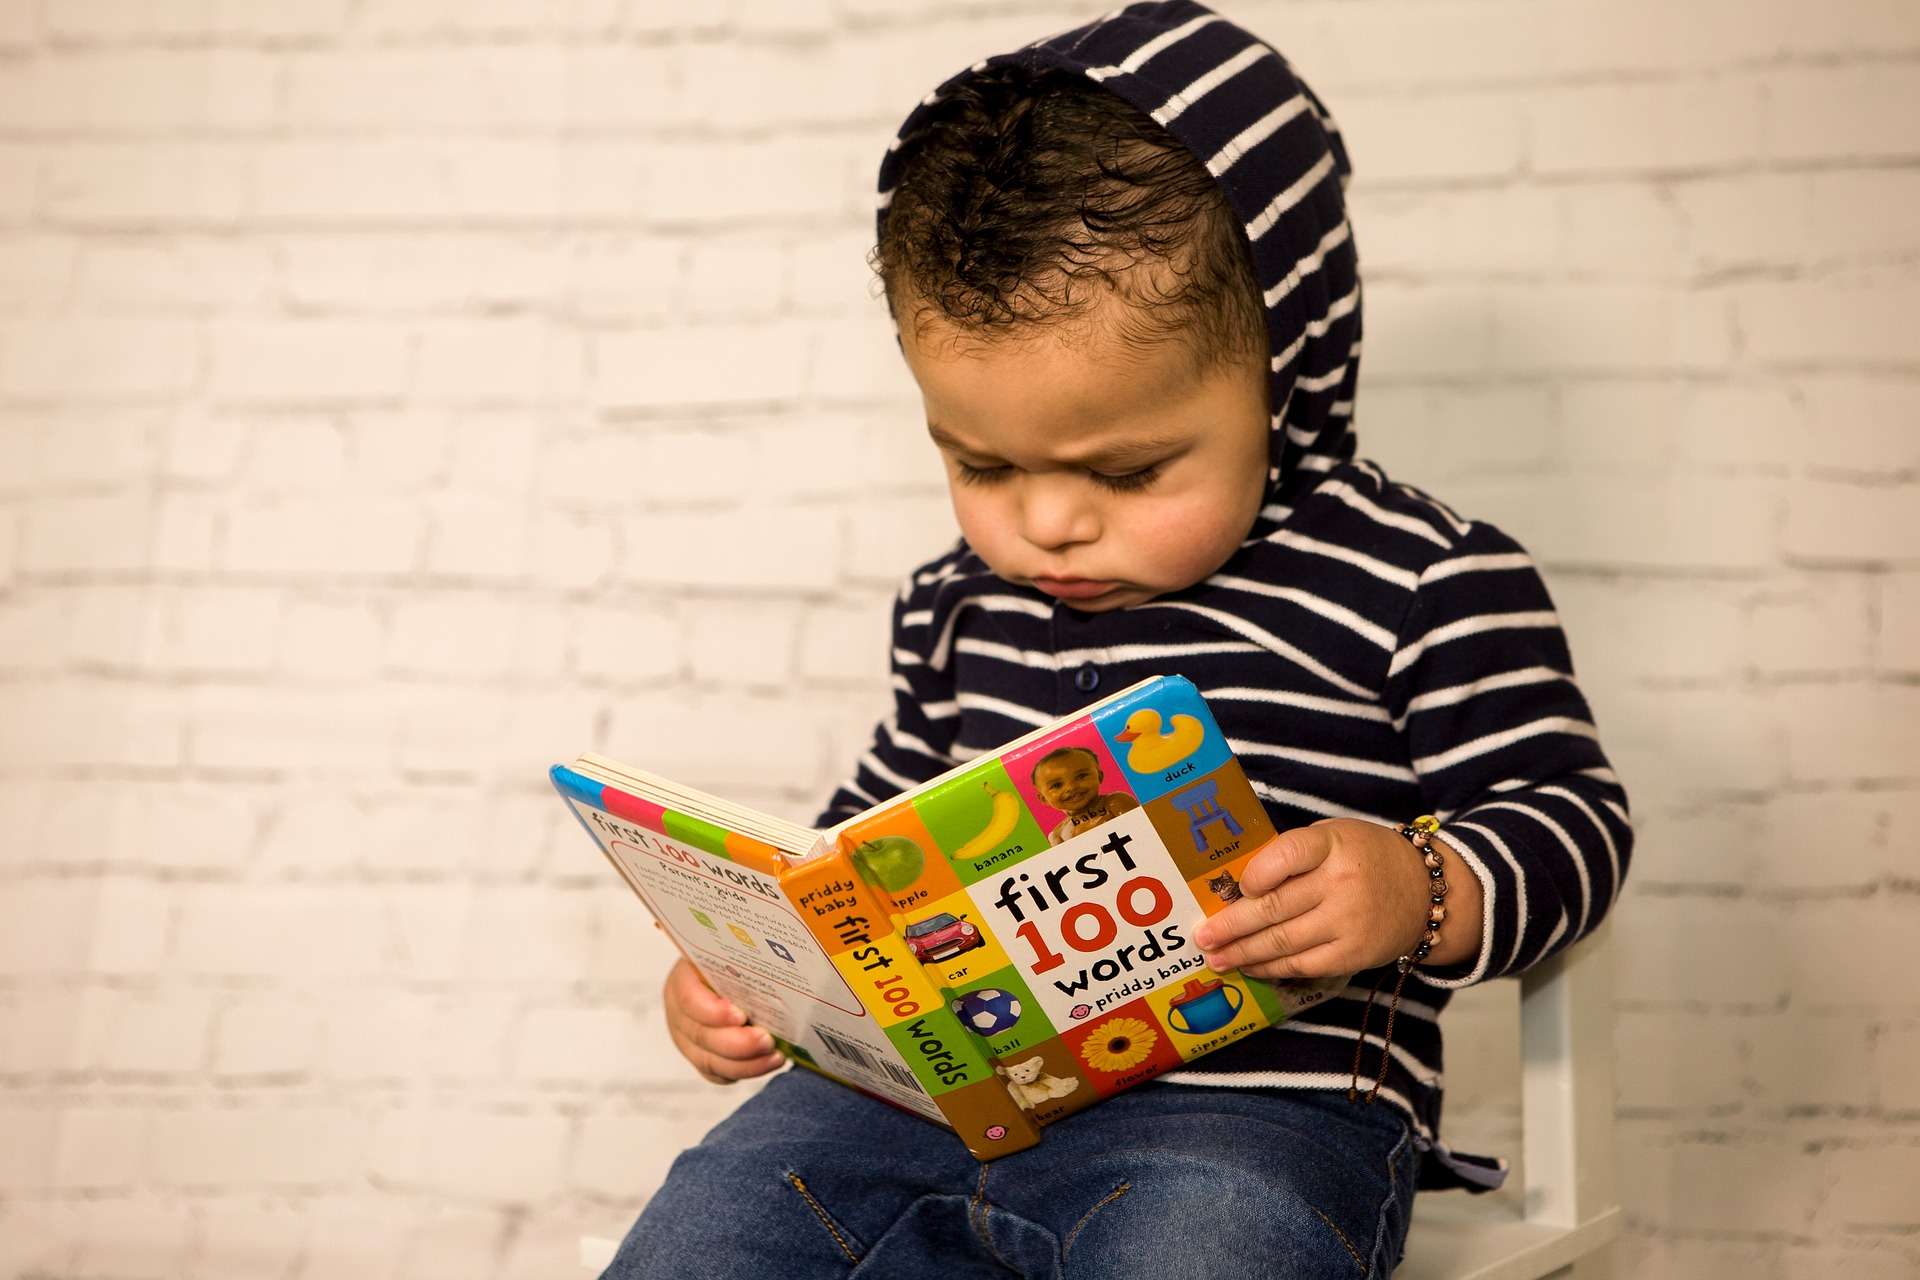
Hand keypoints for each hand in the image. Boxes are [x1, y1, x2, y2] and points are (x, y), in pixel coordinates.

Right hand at [663, 958, 786, 1083]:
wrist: (728, 973)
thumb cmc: (732, 961)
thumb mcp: (730, 951)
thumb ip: (743, 956)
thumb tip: (772, 955)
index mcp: (682, 979)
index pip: (688, 998)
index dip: (712, 1011)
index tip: (740, 1016)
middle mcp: (679, 1013)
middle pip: (700, 1035)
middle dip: (737, 1043)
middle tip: (767, 1040)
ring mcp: (688, 1039)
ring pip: (709, 1060)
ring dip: (745, 1063)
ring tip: (774, 1056)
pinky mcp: (702, 1057)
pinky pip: (718, 1073)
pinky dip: (745, 1071)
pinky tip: (768, 1062)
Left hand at [1191, 819, 1482, 979]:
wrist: (1426, 892)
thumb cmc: (1365, 858)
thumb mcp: (1334, 837)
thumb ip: (1293, 854)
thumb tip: (1236, 884)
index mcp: (1333, 844)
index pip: (1286, 855)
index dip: (1256, 873)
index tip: (1237, 886)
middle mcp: (1341, 883)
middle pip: (1274, 906)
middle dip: (1231, 924)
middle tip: (1202, 936)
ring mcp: (1348, 922)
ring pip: (1282, 942)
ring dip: (1242, 952)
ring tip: (1215, 957)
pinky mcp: (1353, 955)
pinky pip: (1302, 964)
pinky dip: (1271, 968)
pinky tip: (1250, 966)